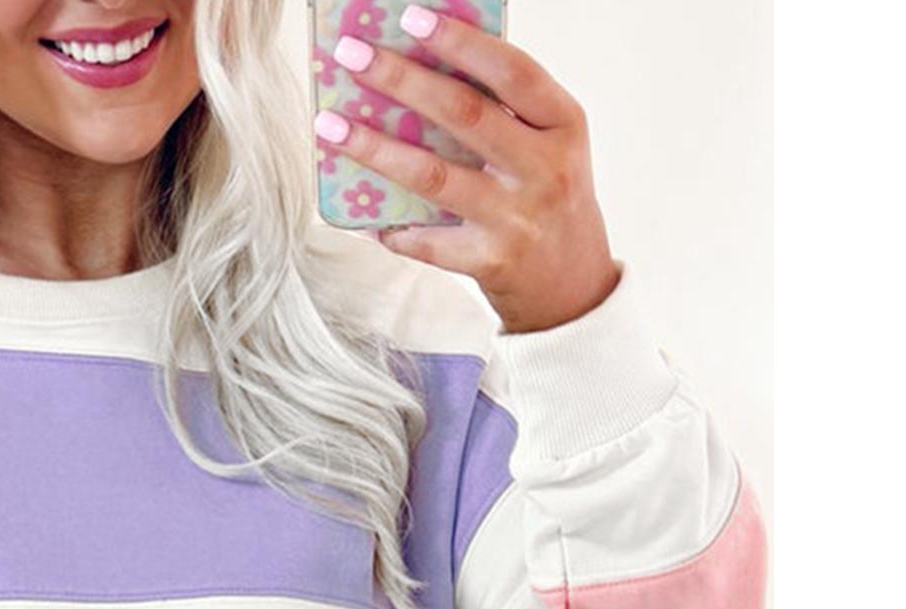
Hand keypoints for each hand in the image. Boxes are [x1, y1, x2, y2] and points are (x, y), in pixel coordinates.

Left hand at [316, 4, 619, 334]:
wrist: (574, 285)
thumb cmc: (548, 199)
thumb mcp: (547, 145)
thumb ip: (504, 111)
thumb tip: (419, 71)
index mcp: (563, 124)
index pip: (512, 72)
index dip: (462, 42)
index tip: (412, 18)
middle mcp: (544, 169)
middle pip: (464, 115)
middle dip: (401, 80)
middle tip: (351, 55)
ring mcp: (516, 218)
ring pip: (434, 176)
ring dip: (376, 148)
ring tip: (331, 126)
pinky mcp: (490, 262)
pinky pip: (426, 241)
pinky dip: (390, 226)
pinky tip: (359, 212)